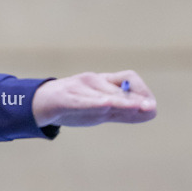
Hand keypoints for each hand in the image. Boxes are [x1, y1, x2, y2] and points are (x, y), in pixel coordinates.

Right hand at [32, 71, 155, 127]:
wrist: (39, 103)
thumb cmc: (72, 105)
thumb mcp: (99, 107)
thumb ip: (122, 110)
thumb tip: (152, 111)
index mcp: (102, 82)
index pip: (128, 78)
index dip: (142, 91)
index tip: (151, 106)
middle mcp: (93, 81)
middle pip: (117, 89)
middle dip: (134, 100)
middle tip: (150, 108)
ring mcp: (78, 87)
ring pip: (102, 95)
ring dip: (121, 101)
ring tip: (137, 106)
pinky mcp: (65, 97)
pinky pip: (82, 100)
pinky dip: (95, 102)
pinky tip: (106, 104)